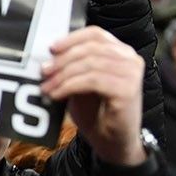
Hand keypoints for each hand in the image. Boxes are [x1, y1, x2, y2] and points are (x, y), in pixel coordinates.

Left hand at [39, 26, 144, 166]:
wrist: (112, 141)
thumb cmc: (97, 111)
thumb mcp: (81, 82)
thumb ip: (73, 66)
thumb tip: (48, 56)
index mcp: (121, 52)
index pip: (96, 34)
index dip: (72, 38)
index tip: (51, 48)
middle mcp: (130, 59)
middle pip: (90, 48)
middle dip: (63, 60)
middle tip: (43, 71)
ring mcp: (132, 74)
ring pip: (90, 64)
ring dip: (63, 75)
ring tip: (46, 87)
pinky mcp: (128, 90)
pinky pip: (92, 80)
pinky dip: (70, 86)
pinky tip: (57, 95)